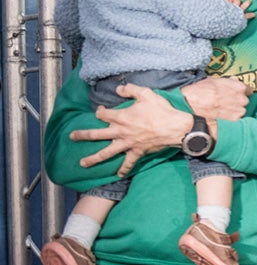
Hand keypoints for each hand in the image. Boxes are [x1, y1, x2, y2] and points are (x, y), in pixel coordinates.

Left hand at [71, 86, 189, 174]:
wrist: (176, 128)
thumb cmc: (162, 110)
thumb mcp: (146, 94)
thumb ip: (130, 89)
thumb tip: (118, 89)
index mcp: (121, 117)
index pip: (102, 114)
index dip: (99, 111)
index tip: (100, 110)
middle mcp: (120, 131)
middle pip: (96, 135)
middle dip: (82, 135)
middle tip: (72, 137)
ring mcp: (128, 144)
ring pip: (106, 153)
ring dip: (93, 158)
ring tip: (82, 163)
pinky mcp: (137, 152)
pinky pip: (128, 163)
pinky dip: (123, 169)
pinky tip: (118, 174)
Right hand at [181, 76, 250, 121]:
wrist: (193, 104)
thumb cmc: (202, 91)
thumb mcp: (215, 80)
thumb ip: (229, 82)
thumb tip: (234, 81)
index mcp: (240, 87)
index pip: (248, 90)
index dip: (241, 91)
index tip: (237, 93)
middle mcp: (242, 99)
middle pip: (244, 101)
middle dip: (237, 101)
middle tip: (227, 101)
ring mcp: (239, 111)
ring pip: (240, 110)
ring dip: (234, 110)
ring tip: (222, 109)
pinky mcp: (234, 120)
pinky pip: (235, 119)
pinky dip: (230, 117)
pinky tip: (221, 115)